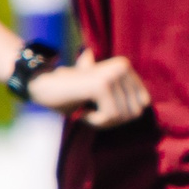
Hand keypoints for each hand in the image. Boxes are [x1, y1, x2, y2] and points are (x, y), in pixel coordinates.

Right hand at [28, 48, 150, 126]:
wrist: (43, 85)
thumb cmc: (72, 94)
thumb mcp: (102, 95)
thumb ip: (122, 98)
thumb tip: (144, 106)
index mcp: (125, 66)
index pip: (143, 104)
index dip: (123, 115)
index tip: (101, 107)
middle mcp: (122, 67)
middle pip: (135, 112)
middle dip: (112, 119)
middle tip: (91, 110)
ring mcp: (113, 75)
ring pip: (122, 116)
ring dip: (102, 121)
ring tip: (85, 108)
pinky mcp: (102, 85)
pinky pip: (110, 117)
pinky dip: (95, 121)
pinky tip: (82, 111)